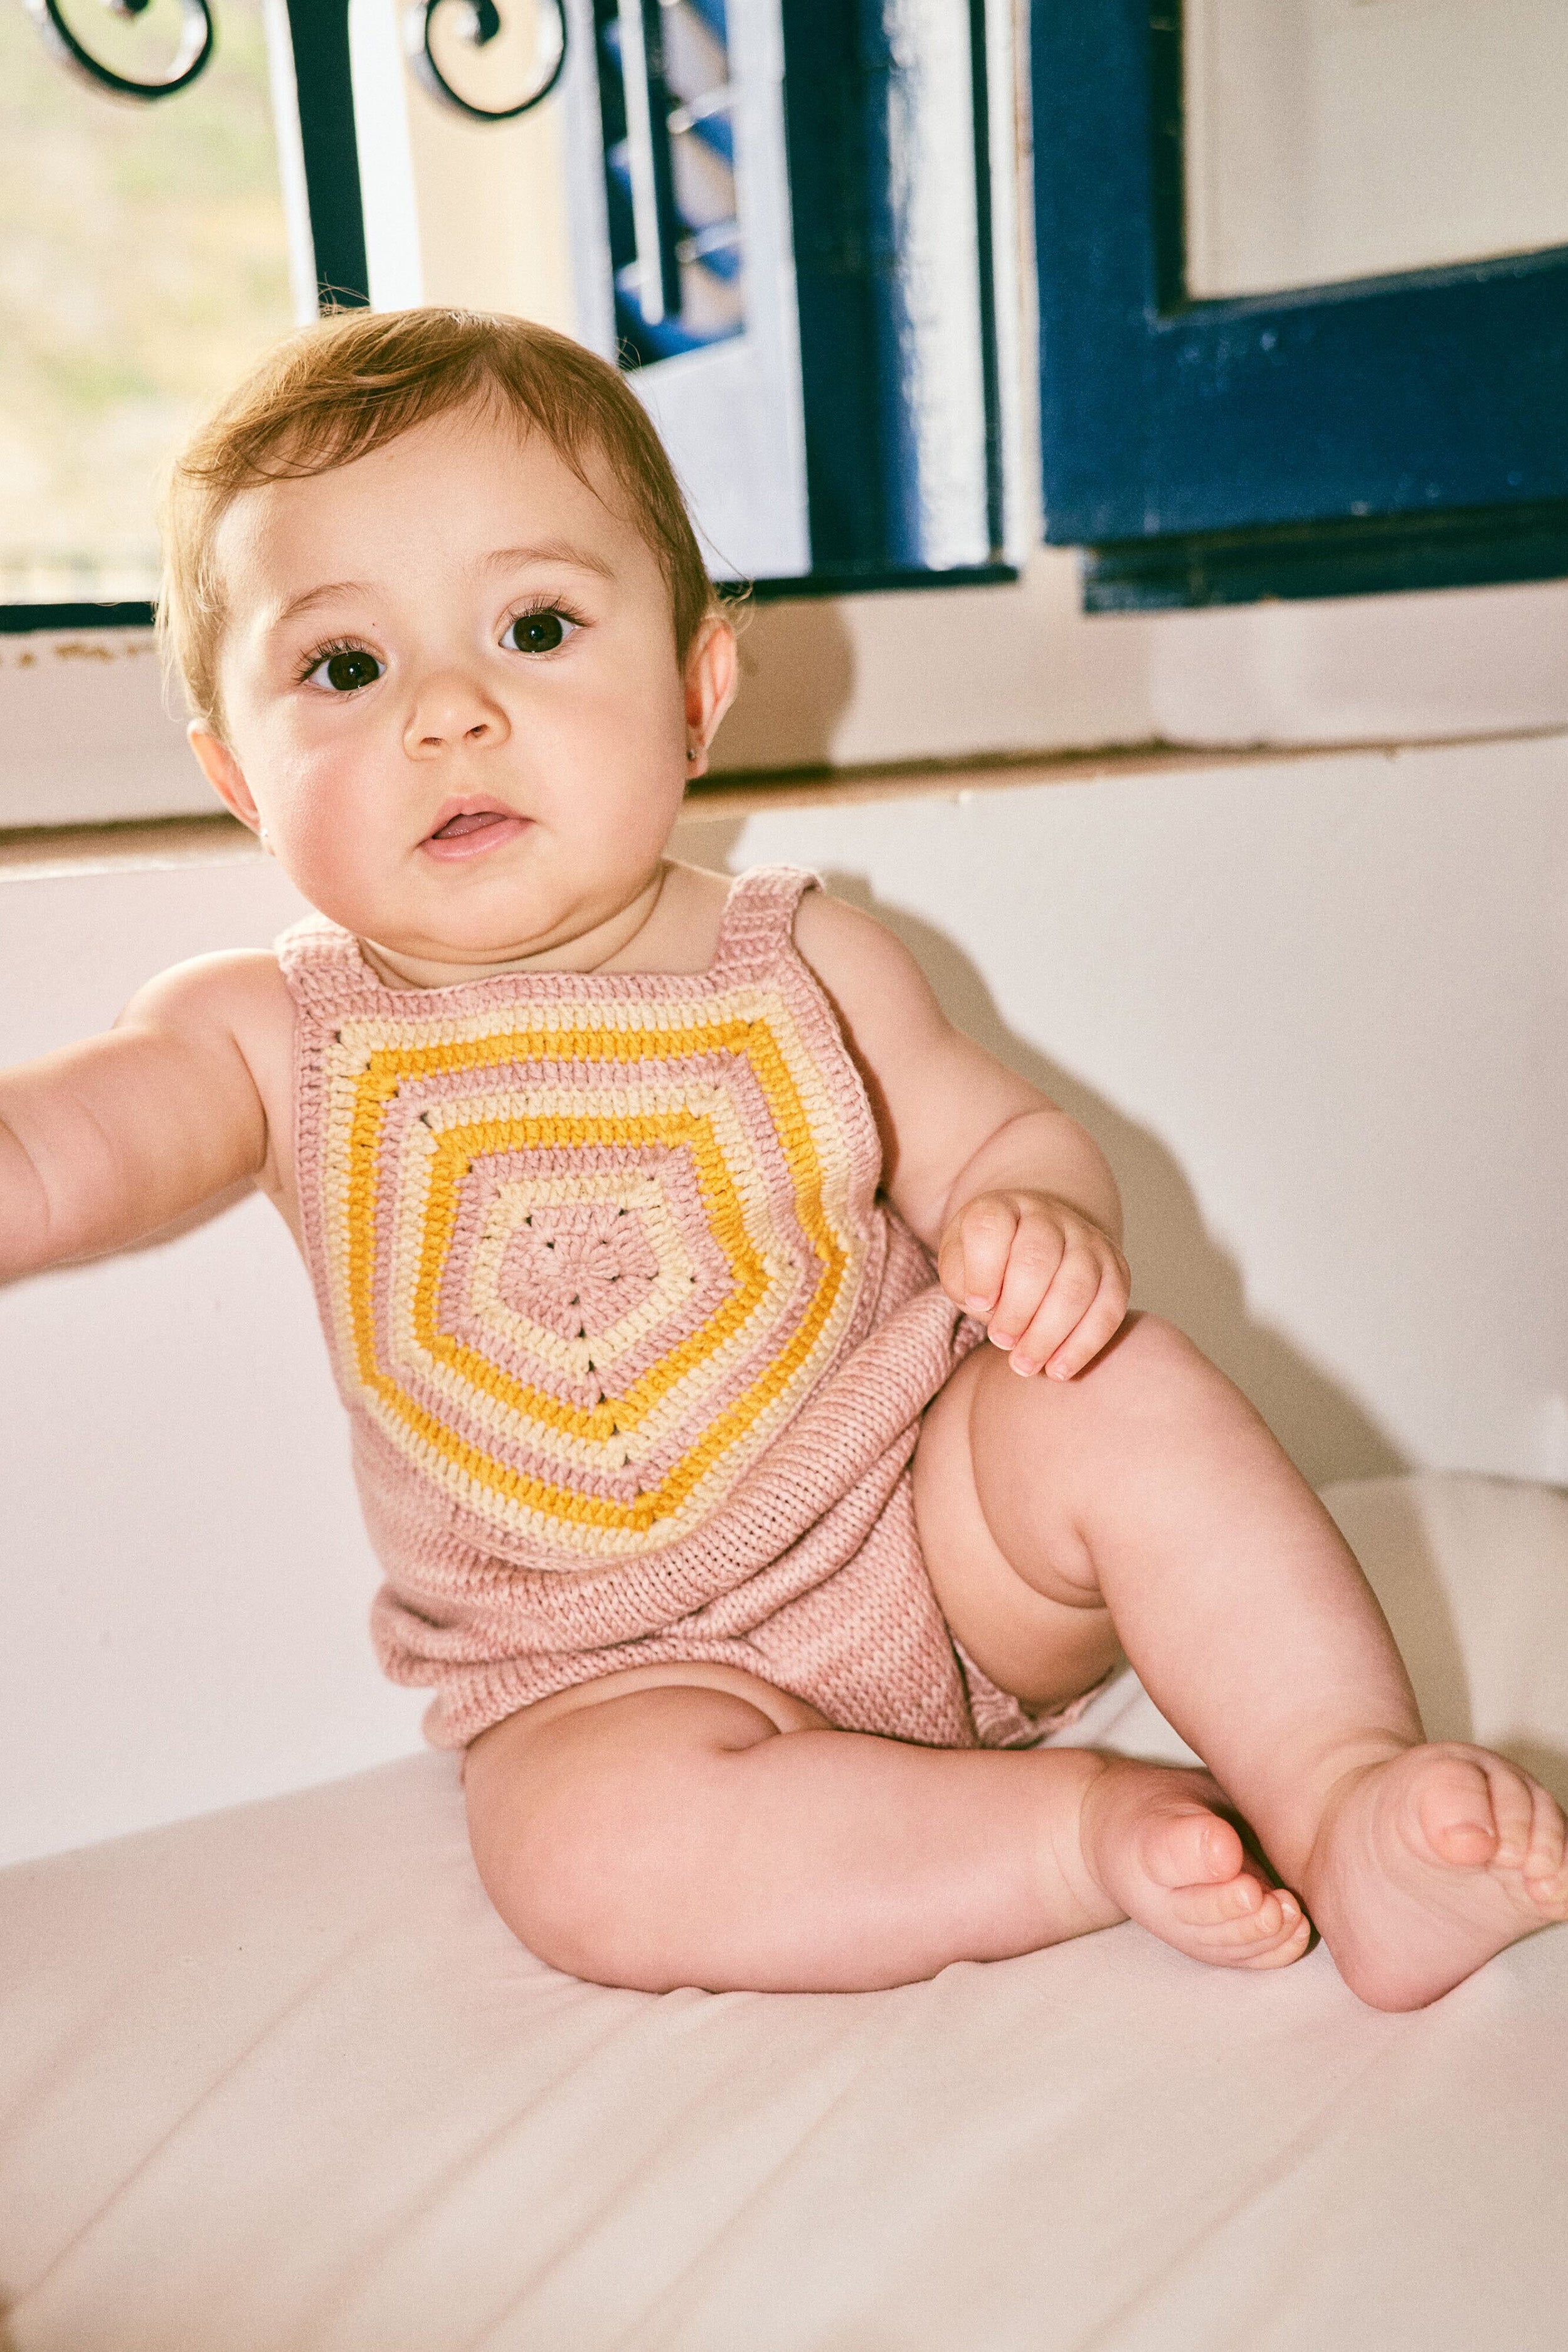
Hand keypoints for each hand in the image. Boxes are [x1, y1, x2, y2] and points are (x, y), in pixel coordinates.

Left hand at [936, 1190, 1129, 1378]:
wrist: (1038, 1241)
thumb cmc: (989, 1262)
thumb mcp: (959, 1263)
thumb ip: (962, 1280)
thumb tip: (991, 1307)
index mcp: (1001, 1208)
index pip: (992, 1226)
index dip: (983, 1268)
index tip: (977, 1303)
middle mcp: (1048, 1216)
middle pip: (1038, 1258)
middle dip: (1018, 1308)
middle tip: (1001, 1341)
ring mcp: (1086, 1240)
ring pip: (1077, 1285)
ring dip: (1049, 1333)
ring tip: (1025, 1364)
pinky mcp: (1115, 1269)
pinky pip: (1109, 1307)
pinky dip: (1084, 1344)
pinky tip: (1058, 1369)